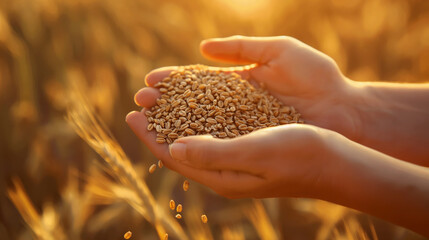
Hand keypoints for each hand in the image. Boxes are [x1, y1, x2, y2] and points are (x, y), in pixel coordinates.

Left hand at [127, 107, 336, 198]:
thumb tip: (174, 147)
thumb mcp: (254, 151)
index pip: (175, 157)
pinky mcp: (249, 148)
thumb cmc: (300, 155)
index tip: (132, 114)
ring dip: (176, 118)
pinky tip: (195, 103)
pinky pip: (215, 132)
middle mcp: (226, 172)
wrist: (335, 161)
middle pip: (181, 147)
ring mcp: (237, 161)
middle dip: (158, 125)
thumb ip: (213, 152)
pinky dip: (200, 117)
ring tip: (161, 98)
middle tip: (141, 100)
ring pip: (196, 138)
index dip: (150, 136)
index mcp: (222, 177)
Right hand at [133, 36, 361, 141]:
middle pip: (191, 107)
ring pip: (198, 128)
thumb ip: (241, 47)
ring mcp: (241, 130)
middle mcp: (234, 109)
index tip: (152, 80)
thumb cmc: (316, 77)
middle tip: (139, 102)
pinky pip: (217, 146)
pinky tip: (171, 141)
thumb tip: (201, 48)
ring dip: (169, 124)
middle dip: (164, 104)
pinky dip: (193, 143)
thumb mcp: (278, 51)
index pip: (198, 83)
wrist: (343, 110)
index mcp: (238, 85)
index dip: (174, 82)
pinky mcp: (249, 147)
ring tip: (143, 119)